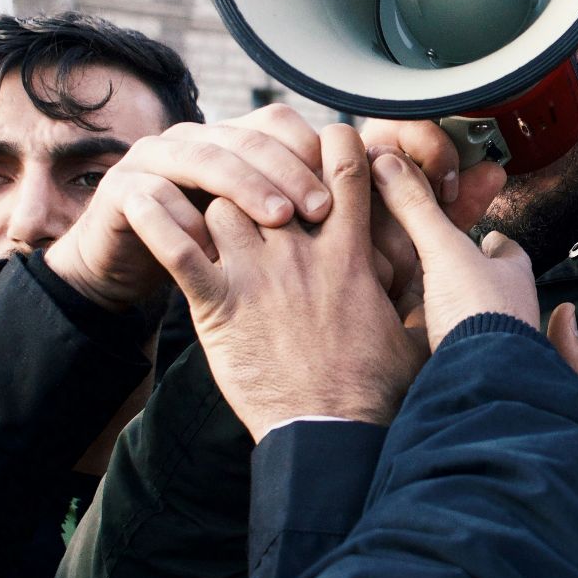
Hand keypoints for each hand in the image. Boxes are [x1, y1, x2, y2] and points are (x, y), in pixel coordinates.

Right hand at [44, 106, 331, 310]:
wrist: (128, 269)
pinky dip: (185, 219)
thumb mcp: (256, 230)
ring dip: (244, 187)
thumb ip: (303, 217)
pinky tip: (216, 249)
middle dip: (288, 172)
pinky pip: (153, 195)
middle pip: (246, 139)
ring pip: (204, 158)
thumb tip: (374, 231)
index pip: (278, 125)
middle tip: (321, 210)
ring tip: (278, 221)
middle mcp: (193, 138)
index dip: (313, 152)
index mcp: (229, 140)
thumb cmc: (207, 252)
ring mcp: (153, 158)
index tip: (345, 195)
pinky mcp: (121, 190)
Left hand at [124, 124, 423, 439]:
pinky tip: (139, 201)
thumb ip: (421, 295)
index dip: (331, 144)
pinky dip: (154, 219)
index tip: (320, 151)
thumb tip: (439, 279)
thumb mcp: (414, 332)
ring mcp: (257, 275)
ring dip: (214, 205)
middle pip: (274, 176)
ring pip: (223, 202)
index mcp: (351, 253)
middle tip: (253, 186)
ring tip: (208, 216)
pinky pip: (176, 247)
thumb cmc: (375, 390)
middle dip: (263, 177)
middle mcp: (302, 252)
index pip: (345, 164)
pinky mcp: (217, 305)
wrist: (331, 433)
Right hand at [370, 147, 535, 348]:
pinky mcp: (461, 362)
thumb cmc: (483, 318)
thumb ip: (416, 207)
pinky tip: (402, 332)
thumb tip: (387, 162)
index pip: (498, 243)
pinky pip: (438, 340)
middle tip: (427, 259)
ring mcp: (484, 336)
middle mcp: (505, 305)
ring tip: (405, 292)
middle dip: (452, 269)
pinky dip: (422, 334)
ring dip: (435, 303)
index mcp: (511, 272)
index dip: (480, 233)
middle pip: (475, 278)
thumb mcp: (445, 251)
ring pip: (457, 311)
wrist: (484, 383)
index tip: (464, 226)